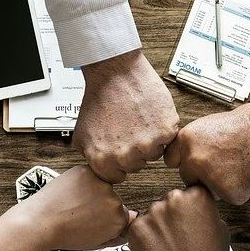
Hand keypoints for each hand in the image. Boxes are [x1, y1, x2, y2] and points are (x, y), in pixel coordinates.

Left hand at [11, 165, 135, 250]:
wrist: (40, 222)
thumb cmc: (63, 234)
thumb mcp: (94, 243)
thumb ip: (116, 236)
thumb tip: (127, 227)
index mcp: (118, 220)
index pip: (124, 214)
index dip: (108, 218)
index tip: (97, 219)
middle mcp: (114, 201)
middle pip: (113, 199)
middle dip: (100, 204)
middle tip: (82, 212)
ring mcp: (101, 184)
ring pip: (102, 186)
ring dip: (92, 191)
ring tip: (75, 203)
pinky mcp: (88, 172)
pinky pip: (90, 174)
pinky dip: (82, 181)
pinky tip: (72, 193)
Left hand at [75, 50, 179, 183]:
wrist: (115, 73)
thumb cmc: (99, 98)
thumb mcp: (81, 135)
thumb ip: (91, 158)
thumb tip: (100, 171)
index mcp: (103, 160)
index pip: (116, 177)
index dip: (118, 162)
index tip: (119, 148)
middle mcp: (125, 156)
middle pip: (136, 166)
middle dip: (133, 151)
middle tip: (128, 129)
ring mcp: (147, 145)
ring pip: (153, 155)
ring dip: (149, 141)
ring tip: (138, 121)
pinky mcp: (165, 131)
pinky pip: (168, 140)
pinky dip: (162, 129)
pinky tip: (149, 116)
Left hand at [125, 187, 228, 250]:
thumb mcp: (221, 231)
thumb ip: (206, 213)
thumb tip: (197, 210)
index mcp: (196, 196)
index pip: (189, 192)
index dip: (189, 208)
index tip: (189, 218)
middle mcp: (173, 199)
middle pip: (169, 201)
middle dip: (172, 216)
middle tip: (178, 237)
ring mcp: (152, 213)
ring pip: (153, 214)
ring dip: (157, 226)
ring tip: (168, 248)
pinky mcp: (136, 228)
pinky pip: (138, 227)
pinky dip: (144, 238)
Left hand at [164, 101, 249, 204]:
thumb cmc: (243, 126)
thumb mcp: (206, 126)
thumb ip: (191, 145)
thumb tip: (181, 159)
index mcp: (185, 140)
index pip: (171, 161)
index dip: (184, 162)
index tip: (193, 162)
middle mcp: (194, 160)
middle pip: (188, 178)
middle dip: (201, 175)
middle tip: (223, 163)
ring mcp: (210, 178)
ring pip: (208, 190)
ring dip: (219, 184)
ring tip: (237, 164)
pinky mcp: (229, 192)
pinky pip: (228, 197)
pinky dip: (238, 189)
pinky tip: (246, 172)